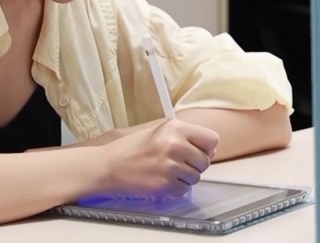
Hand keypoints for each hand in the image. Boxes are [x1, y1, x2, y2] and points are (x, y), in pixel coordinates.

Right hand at [100, 119, 219, 198]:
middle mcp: (175, 145)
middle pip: (205, 161)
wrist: (108, 166)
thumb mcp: (159, 132)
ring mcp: (170, 166)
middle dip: (194, 165)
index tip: (195, 151)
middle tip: (175, 163)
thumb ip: (185, 137)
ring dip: (184, 178)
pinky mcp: (165, 185)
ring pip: (196, 177)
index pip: (212, 139)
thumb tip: (211, 151)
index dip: (205, 147)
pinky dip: (175, 189)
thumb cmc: (132, 149)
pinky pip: (184, 191)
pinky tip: (161, 181)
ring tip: (165, 172)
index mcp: (175, 128)